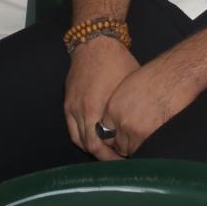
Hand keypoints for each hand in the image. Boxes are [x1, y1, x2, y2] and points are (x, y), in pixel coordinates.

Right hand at [63, 36, 139, 158]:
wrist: (94, 42)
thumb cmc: (117, 63)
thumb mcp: (129, 88)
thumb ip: (127, 111)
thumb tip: (139, 130)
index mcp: (95, 110)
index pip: (100, 145)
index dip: (112, 157)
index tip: (125, 161)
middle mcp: (80, 112)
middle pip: (89, 146)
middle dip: (103, 156)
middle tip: (118, 162)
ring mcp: (71, 107)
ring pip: (78, 139)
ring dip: (91, 148)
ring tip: (106, 153)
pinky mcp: (67, 102)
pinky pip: (71, 127)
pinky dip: (81, 136)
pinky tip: (94, 139)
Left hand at [97, 52, 204, 158]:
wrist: (177, 74)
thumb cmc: (159, 76)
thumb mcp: (130, 87)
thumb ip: (122, 107)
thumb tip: (125, 120)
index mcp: (113, 108)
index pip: (107, 134)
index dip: (119, 136)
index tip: (127, 137)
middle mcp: (120, 120)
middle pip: (119, 145)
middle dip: (128, 143)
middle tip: (141, 137)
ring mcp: (133, 130)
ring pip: (131, 150)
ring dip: (140, 146)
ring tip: (151, 136)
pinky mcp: (148, 135)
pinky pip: (145, 150)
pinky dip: (150, 147)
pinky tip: (158, 137)